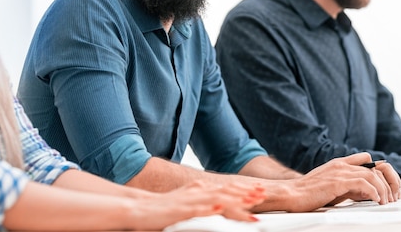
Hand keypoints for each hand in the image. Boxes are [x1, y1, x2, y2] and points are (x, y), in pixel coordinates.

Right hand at [130, 180, 265, 229]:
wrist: (138, 208)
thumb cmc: (162, 209)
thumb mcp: (187, 205)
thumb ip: (203, 205)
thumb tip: (220, 207)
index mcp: (199, 191)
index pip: (225, 189)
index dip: (243, 190)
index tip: (259, 191)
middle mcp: (196, 193)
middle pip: (225, 191)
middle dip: (245, 192)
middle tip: (262, 193)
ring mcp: (189, 200)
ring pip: (216, 198)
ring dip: (234, 199)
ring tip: (249, 199)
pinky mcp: (179, 210)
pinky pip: (196, 209)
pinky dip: (209, 208)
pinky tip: (220, 208)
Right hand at [257, 152, 398, 212]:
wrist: (291, 194)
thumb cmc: (307, 193)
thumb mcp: (330, 186)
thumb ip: (346, 185)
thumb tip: (364, 193)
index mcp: (338, 163)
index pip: (365, 159)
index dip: (378, 172)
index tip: (384, 187)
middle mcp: (340, 164)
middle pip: (373, 167)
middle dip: (386, 183)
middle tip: (390, 198)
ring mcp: (339, 172)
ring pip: (372, 175)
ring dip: (382, 190)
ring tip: (385, 202)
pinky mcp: (338, 182)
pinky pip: (365, 184)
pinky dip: (374, 193)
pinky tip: (376, 201)